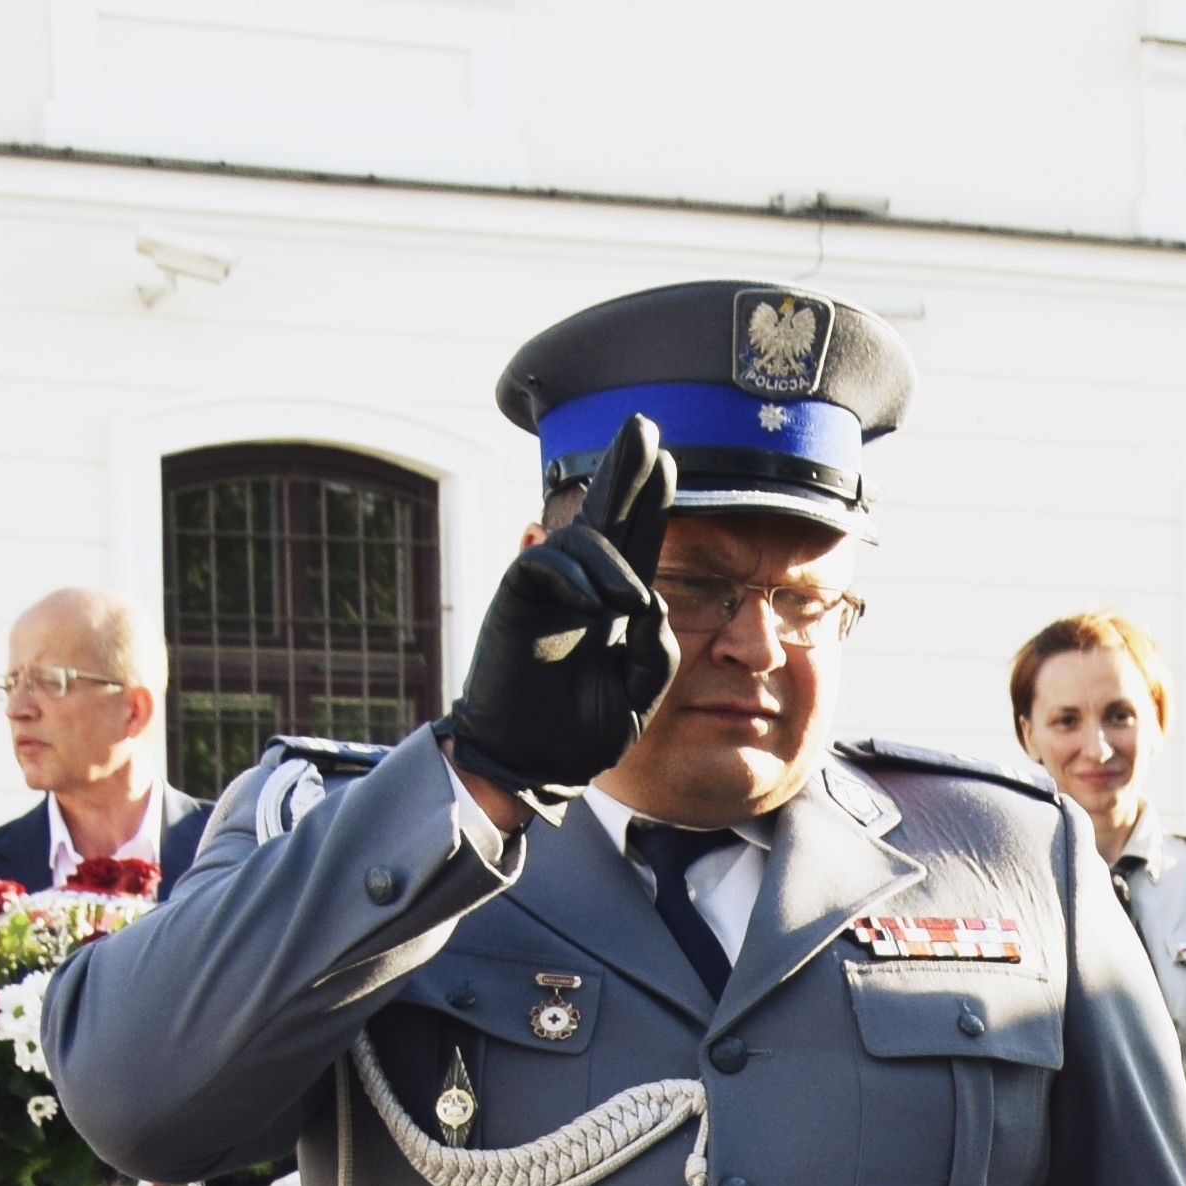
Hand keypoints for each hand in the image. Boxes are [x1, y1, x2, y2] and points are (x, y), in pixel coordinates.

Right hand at [444, 413, 678, 814]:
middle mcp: (584, 586)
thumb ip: (656, 652)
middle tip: (643, 425)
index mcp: (615, 603)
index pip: (637, 540)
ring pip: (582, 542)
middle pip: (607, 515)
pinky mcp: (517, 601)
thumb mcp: (639, 695)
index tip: (668, 458)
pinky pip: (544, 564)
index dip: (650, 498)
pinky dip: (571, 576)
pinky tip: (594, 602)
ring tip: (627, 602)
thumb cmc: (584, 731)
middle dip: (625, 471)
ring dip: (610, 562)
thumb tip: (655, 598)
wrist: (534, 761)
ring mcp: (550, 591)